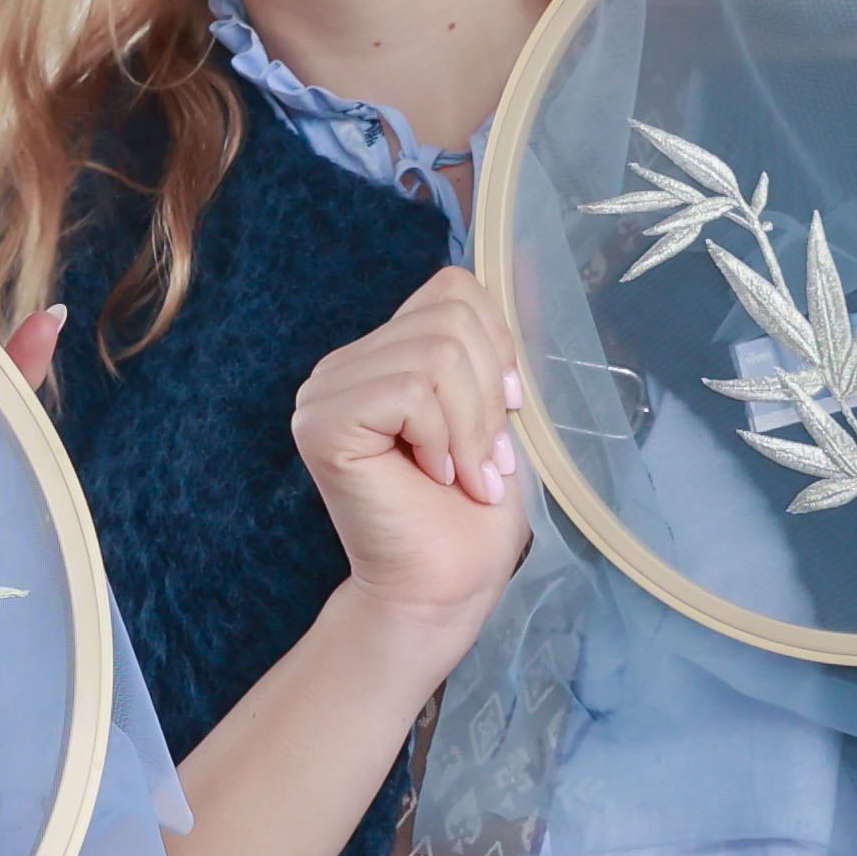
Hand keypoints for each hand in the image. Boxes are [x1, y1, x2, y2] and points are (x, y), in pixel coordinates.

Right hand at [294, 268, 529, 650]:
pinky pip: (410, 390)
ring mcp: (323, 392)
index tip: (503, 414)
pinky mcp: (322, 423)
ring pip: (436, 354)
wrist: (443, 587)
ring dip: (470, 428)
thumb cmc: (471, 514)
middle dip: (488, 397)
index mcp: (382, 355)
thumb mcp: (498, 411)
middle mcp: (343, 366)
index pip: (452, 289)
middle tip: (484, 462)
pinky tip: (433, 478)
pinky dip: (442, 439)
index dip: (496, 346)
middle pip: (449, 318)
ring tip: (463, 477)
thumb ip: (497, 345)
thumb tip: (534, 267)